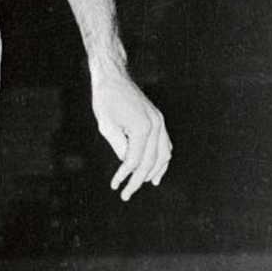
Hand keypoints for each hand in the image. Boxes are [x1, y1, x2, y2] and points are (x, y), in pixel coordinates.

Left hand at [90, 71, 171, 201]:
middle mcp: (156, 125)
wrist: (113, 77)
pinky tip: (157, 169)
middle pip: (150, 161)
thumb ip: (119, 147)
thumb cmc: (106, 99)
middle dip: (138, 179)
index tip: (115, 185)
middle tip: (127, 193)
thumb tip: (128, 164)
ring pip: (163, 155)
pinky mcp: (159, 119)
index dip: (124, 175)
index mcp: (142, 128)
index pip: (135, 160)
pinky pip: (166, 144)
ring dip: (155, 172)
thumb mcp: (106, 126)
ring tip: (145, 184)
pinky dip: (163, 158)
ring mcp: (160, 122)